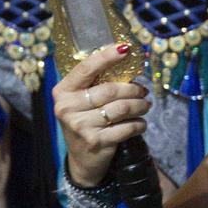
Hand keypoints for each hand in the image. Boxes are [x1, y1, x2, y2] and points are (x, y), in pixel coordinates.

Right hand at [53, 44, 146, 188]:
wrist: (82, 160)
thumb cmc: (85, 122)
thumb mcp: (81, 102)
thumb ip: (96, 84)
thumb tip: (127, 63)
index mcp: (63, 92)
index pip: (86, 68)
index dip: (107, 57)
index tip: (125, 48)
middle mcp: (67, 108)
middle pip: (110, 90)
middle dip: (133, 89)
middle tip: (143, 90)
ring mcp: (80, 126)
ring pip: (121, 108)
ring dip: (140, 105)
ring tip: (145, 105)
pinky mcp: (96, 141)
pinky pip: (127, 127)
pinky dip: (139, 124)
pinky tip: (140, 123)